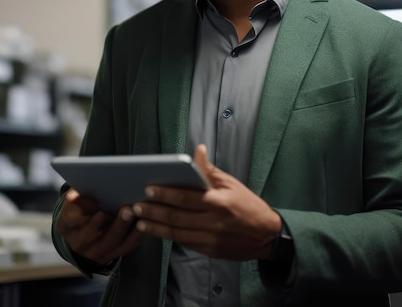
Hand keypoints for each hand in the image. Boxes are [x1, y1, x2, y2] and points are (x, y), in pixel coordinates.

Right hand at [56, 188, 142, 264]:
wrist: (82, 239)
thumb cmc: (79, 212)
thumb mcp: (72, 204)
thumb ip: (76, 196)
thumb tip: (75, 194)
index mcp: (66, 226)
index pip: (70, 217)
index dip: (80, 208)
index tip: (95, 200)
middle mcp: (78, 243)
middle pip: (94, 232)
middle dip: (109, 220)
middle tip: (125, 209)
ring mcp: (95, 252)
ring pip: (112, 240)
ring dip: (124, 226)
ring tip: (134, 212)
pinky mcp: (111, 256)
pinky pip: (126, 247)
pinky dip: (135, 234)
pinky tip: (142, 222)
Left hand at [131, 144, 281, 259]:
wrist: (266, 235)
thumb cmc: (248, 204)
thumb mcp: (231, 183)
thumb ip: (209, 170)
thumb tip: (196, 151)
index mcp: (219, 203)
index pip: (186, 198)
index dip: (166, 194)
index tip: (149, 189)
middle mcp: (213, 223)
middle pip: (176, 217)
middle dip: (153, 211)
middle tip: (135, 206)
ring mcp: (210, 240)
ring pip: (176, 233)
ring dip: (155, 227)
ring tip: (139, 221)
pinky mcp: (209, 251)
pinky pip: (184, 242)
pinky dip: (168, 236)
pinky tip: (156, 230)